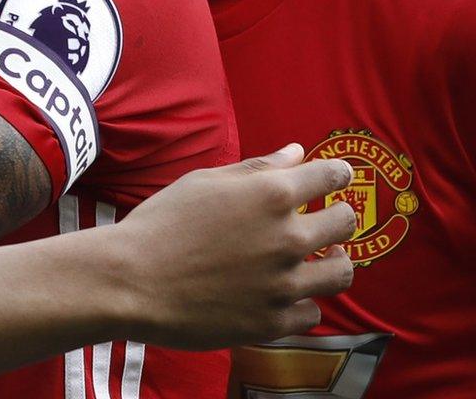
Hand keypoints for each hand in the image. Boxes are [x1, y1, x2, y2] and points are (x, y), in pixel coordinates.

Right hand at [104, 144, 356, 348]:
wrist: (130, 281)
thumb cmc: (161, 223)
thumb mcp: (204, 182)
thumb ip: (257, 168)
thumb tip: (298, 153)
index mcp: (271, 195)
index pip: (332, 176)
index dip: (338, 173)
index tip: (337, 177)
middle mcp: (287, 238)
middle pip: (346, 223)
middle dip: (339, 215)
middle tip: (326, 219)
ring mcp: (283, 284)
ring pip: (341, 272)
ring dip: (334, 261)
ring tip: (318, 259)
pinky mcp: (272, 322)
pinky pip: (312, 313)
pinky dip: (302, 301)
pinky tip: (284, 293)